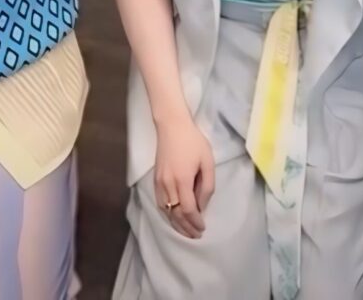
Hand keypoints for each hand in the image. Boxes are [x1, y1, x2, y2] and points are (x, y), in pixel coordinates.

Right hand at [153, 115, 214, 238]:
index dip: (195, 221)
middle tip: (196, 235)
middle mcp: (168, 184)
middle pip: (176, 214)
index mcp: (182, 180)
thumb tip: (202, 205)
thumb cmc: (193, 142)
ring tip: (186, 231)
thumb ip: (206, 186)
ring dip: (176, 224)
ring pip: (166, 210)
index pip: (188, 210)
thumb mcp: (207, 162)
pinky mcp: (155, 179)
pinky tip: (173, 217)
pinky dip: (167, 213)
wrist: (172, 127)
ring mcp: (159, 182)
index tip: (203, 228)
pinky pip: (160, 203)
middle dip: (186, 227)